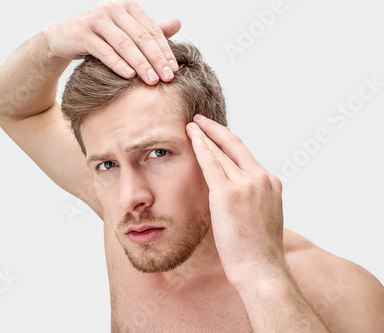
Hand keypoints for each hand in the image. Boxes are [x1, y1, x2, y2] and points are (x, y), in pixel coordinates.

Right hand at [44, 0, 180, 84]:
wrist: (63, 39)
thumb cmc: (99, 37)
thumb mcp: (125, 32)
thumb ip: (149, 30)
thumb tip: (178, 23)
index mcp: (127, 7)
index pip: (151, 30)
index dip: (165, 50)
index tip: (174, 70)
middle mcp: (113, 9)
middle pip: (140, 37)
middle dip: (156, 59)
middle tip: (167, 78)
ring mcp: (96, 19)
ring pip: (124, 44)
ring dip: (140, 64)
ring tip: (152, 81)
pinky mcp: (81, 33)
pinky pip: (103, 50)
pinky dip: (117, 63)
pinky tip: (129, 76)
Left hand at [186, 114, 286, 290]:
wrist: (262, 269)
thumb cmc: (259, 250)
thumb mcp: (263, 216)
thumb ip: (252, 198)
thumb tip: (236, 194)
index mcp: (271, 183)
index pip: (245, 155)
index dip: (228, 140)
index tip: (217, 132)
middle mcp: (261, 178)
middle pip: (234, 145)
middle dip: (215, 129)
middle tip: (200, 119)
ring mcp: (246, 184)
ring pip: (220, 152)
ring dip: (204, 135)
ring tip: (192, 125)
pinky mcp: (227, 194)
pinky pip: (210, 164)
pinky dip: (200, 147)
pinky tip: (191, 136)